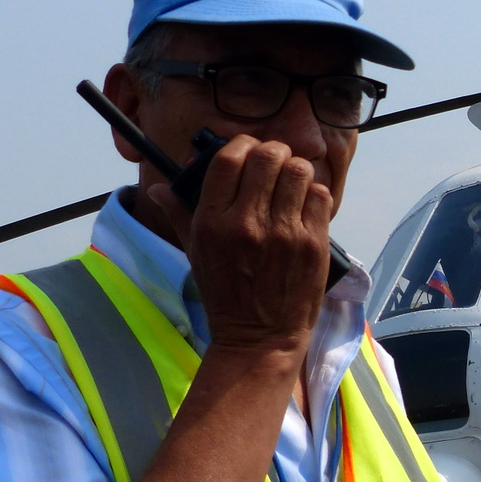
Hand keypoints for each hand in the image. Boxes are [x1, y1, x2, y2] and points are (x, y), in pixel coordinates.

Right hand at [147, 135, 331, 354]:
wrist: (260, 337)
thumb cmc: (225, 294)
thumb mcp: (195, 253)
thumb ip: (180, 213)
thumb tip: (160, 187)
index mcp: (214, 222)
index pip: (229, 159)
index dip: (242, 144)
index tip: (248, 148)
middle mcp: (248, 223)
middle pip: (268, 156)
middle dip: (273, 151)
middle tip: (274, 162)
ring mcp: (284, 233)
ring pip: (299, 171)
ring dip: (296, 169)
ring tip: (291, 181)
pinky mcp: (313, 244)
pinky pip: (320, 196)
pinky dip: (314, 193)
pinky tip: (305, 204)